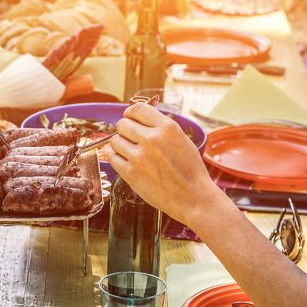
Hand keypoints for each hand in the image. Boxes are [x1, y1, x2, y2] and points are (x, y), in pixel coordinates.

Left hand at [109, 103, 218, 224]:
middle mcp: (152, 139)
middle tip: (131, 139)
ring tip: (132, 153)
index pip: (137, 109)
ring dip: (121, 145)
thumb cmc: (189, 169)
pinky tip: (129, 164)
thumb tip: (140, 119)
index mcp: (167, 128)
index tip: (130, 119)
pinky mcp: (131, 173)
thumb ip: (160, 127)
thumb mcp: (181, 139)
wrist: (193, 197)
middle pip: (122, 124)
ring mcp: (139, 156)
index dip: (130, 113)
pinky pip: (113, 158)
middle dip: (125, 131)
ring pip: (114, 141)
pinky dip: (119, 160)